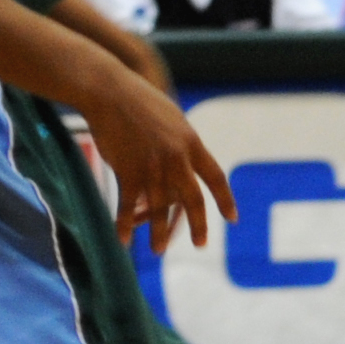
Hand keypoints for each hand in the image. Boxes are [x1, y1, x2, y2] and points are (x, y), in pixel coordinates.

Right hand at [74, 69, 232, 250]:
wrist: (112, 92)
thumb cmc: (141, 102)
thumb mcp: (174, 119)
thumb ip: (183, 142)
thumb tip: (189, 158)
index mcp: (192, 144)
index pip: (215, 178)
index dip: (225, 199)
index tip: (232, 218)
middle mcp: (177, 159)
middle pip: (193, 199)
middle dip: (198, 225)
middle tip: (200, 245)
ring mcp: (152, 166)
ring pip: (160, 208)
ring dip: (158, 233)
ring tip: (158, 251)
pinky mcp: (127, 170)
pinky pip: (128, 205)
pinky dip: (125, 224)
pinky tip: (123, 240)